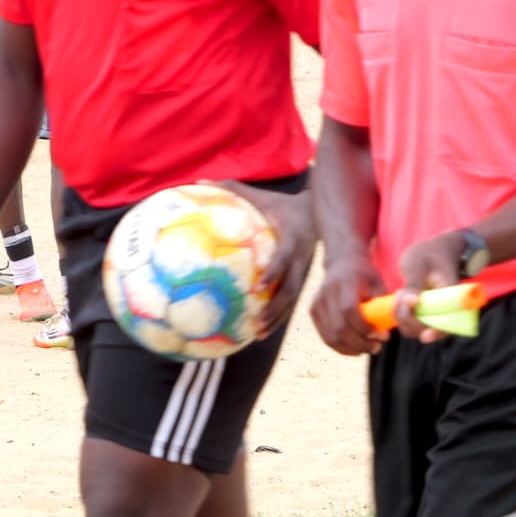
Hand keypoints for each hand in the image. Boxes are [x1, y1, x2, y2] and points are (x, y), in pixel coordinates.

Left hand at [225, 182, 314, 339]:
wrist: (315, 214)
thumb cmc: (281, 204)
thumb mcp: (261, 195)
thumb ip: (232, 188)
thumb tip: (200, 181)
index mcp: (291, 241)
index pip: (283, 260)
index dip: (273, 273)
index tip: (259, 286)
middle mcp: (299, 260)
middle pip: (290, 291)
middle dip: (275, 310)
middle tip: (257, 323)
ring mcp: (302, 273)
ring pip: (290, 301)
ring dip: (275, 319)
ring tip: (257, 335)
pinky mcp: (301, 279)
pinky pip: (289, 301)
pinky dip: (276, 316)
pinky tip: (259, 329)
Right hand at [309, 256, 385, 356]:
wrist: (342, 262)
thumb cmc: (365, 276)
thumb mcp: (378, 284)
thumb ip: (382, 306)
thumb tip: (385, 332)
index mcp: (344, 282)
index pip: (349, 310)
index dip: (364, 327)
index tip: (380, 335)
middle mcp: (326, 293)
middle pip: (339, 328)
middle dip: (360, 343)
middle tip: (377, 347)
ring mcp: (317, 303)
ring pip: (331, 337)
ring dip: (352, 349)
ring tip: (368, 348)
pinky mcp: (313, 311)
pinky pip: (326, 337)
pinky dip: (342, 348)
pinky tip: (356, 349)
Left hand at [391, 230, 469, 342]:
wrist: (433, 251)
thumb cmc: (428, 255)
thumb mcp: (418, 265)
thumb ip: (414, 284)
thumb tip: (412, 303)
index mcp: (452, 298)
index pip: (449, 323)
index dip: (438, 333)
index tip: (425, 337)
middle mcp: (445, 309)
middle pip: (428, 329)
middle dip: (410, 319)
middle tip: (401, 294)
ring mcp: (433, 312)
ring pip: (416, 328)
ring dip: (402, 316)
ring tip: (401, 291)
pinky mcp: (422, 312)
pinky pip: (411, 321)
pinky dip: (401, 313)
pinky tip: (400, 296)